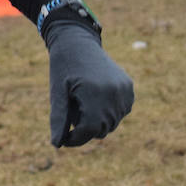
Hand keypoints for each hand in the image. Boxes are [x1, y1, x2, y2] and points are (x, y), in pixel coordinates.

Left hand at [45, 23, 133, 146]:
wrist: (78, 41)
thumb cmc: (63, 67)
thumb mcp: (57, 92)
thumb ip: (59, 119)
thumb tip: (57, 145)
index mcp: (95, 93)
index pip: (89, 130)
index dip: (75, 139)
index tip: (64, 139)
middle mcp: (114, 92)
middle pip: (101, 129)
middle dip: (85, 129)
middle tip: (72, 111)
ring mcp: (124, 90)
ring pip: (112, 122)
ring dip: (97, 121)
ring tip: (83, 101)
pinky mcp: (129, 87)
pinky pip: (121, 111)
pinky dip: (108, 112)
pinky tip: (96, 97)